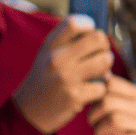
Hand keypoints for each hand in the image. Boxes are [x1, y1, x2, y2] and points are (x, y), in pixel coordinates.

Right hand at [14, 16, 111, 133]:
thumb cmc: (45, 79)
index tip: (89, 35)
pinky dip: (100, 90)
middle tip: (99, 56)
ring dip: (106, 69)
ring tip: (97, 73)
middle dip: (104, 48)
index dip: (89, 26)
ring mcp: (66, 77)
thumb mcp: (48, 54)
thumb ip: (68, 40)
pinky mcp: (75, 96)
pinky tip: (90, 92)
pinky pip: (103, 87)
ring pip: (105, 61)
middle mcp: (57, 58)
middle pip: (98, 39)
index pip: (75, 23)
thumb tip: (97, 30)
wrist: (29, 111)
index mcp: (51, 45)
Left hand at [87, 74, 135, 134]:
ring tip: (96, 133)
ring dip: (99, 128)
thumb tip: (102, 72)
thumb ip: (110, 95)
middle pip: (110, 101)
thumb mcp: (117, 111)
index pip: (112, 84)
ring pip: (116, 119)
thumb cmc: (126, 133)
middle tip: (90, 122)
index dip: (95, 94)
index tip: (90, 105)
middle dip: (93, 113)